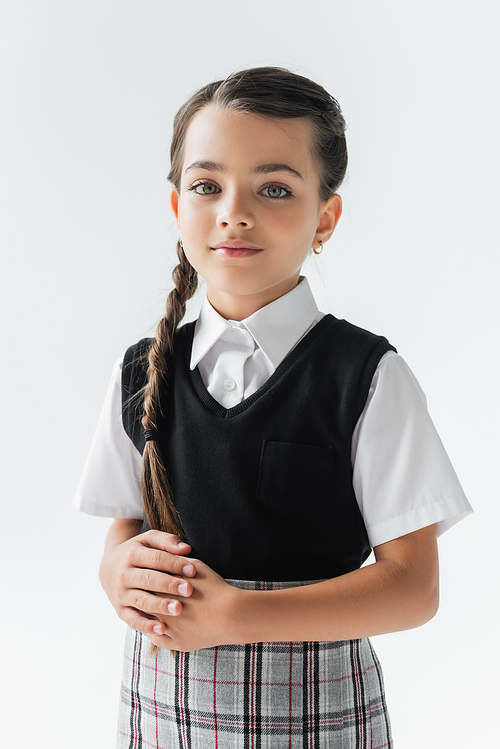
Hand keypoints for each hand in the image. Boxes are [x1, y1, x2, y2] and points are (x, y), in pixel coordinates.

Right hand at [99, 523, 196, 637]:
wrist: (108, 569)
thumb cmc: (137, 553)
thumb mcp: (148, 540)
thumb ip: (167, 541)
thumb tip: (186, 549)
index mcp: (132, 555)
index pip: (156, 559)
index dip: (175, 564)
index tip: (193, 570)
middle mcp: (124, 575)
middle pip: (149, 579)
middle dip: (169, 585)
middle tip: (188, 589)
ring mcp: (121, 594)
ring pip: (141, 600)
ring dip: (160, 605)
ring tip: (178, 609)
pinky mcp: (120, 610)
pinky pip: (132, 620)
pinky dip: (146, 625)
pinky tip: (162, 629)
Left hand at [147, 557, 241, 651]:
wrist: (233, 614)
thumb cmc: (216, 587)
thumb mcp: (196, 567)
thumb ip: (176, 561)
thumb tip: (163, 556)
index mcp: (166, 590)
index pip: (146, 583)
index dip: (146, 580)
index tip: (145, 577)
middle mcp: (163, 610)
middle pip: (144, 602)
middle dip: (143, 596)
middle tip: (141, 591)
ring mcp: (169, 629)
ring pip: (148, 622)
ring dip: (147, 614)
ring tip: (147, 606)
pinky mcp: (176, 643)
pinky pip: (157, 638)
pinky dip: (154, 631)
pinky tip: (157, 623)